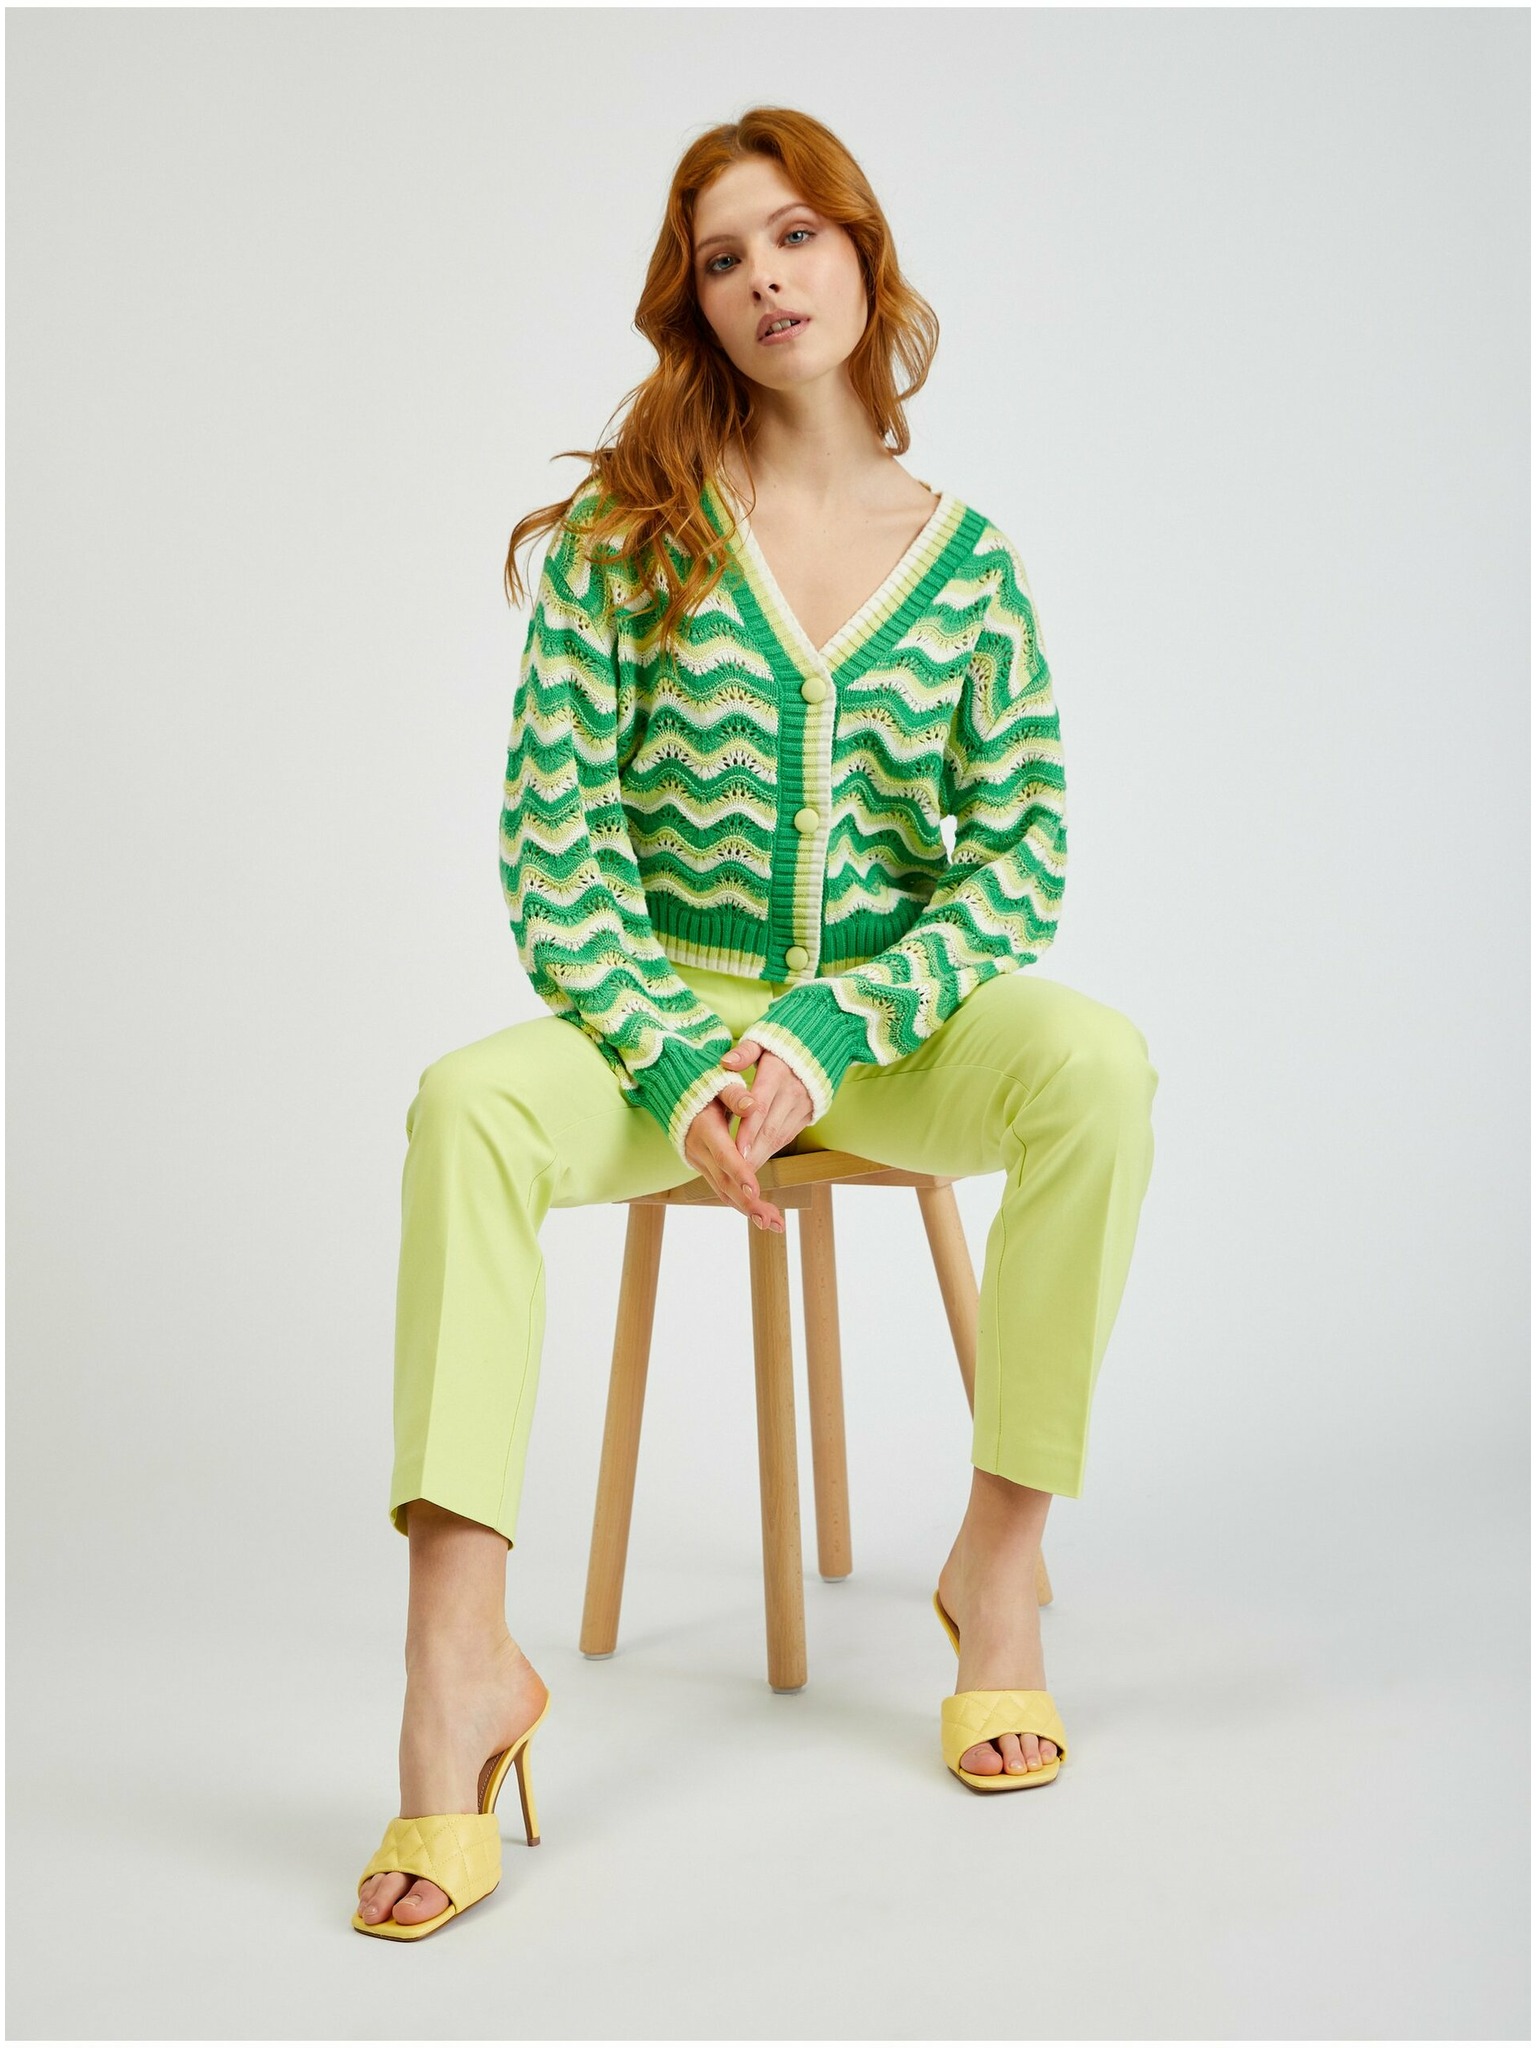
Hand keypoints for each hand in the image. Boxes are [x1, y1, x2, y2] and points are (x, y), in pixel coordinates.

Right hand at [682, 1080, 786, 1231]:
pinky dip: (740, 1202)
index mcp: (705, 1129)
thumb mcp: (717, 1084)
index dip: (739, 1174)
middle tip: (772, 1221)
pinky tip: (761, 1213)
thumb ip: (735, 1095)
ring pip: (723, 1191)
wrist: (673, 1096)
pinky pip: (722, 1189)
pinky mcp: (704, 1168)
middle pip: (724, 1182)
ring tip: (774, 1224)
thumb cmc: (702, 1087)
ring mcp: (699, 1162)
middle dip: (748, 1203)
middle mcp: (699, 1151)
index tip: (755, 1191)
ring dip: (748, 1209)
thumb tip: (753, 1105)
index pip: (723, 1156)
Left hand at [719, 1037, 815, 1171]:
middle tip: (735, 1173)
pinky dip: (773, 1148)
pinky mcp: (810, 1112)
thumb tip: (725, 1063)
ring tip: (743, 1173)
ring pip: (781, 1136)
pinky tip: (758, 1158)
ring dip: (762, 1155)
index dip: (748, 1131)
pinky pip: (789, 1134)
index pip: (760, 1107)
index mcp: (778, 1072)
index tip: (736, 1151)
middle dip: (753, 1153)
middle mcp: (793, 1091)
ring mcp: (804, 1104)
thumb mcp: (763, 1037)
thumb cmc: (785, 1037)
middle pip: (770, 1128)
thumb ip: (744, 1051)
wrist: (826, 1038)